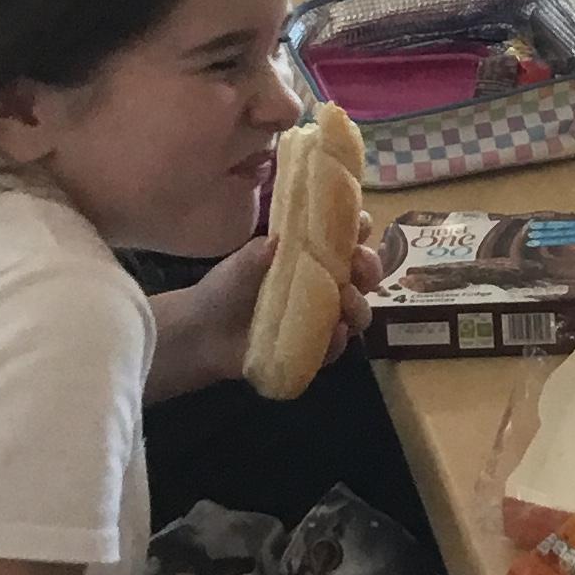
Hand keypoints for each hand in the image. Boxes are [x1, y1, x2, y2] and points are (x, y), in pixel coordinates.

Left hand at [155, 217, 378, 388]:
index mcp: (312, 254)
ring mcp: (322, 318)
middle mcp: (324, 284)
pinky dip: (340, 340)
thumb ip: (259, 254)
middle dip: (370, 266)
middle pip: (363, 273)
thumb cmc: (227, 288)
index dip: (359, 228)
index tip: (361, 225)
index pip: (345, 237)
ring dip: (360, 304)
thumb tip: (277, 241)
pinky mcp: (314, 349)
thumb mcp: (241, 264)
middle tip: (360, 266)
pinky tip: (335, 332)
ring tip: (347, 300)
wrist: (204, 334)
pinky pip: (336, 347)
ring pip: (358, 311)